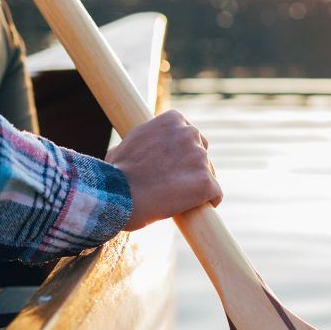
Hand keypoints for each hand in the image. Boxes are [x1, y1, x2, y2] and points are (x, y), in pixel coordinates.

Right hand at [104, 110, 222, 230]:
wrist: (117, 196)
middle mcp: (190, 133)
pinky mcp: (207, 182)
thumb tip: (132, 151)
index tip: (171, 166)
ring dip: (198, 185)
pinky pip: (216, 194)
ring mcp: (200, 158)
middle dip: (192, 167)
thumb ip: (140, 143)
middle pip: (202, 151)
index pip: (188, 133)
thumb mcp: (124, 146)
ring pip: (209, 174)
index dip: (180, 152)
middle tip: (175, 184)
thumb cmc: (114, 174)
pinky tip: (196, 210)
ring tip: (178, 199)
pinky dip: (208, 202)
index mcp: (172, 120)